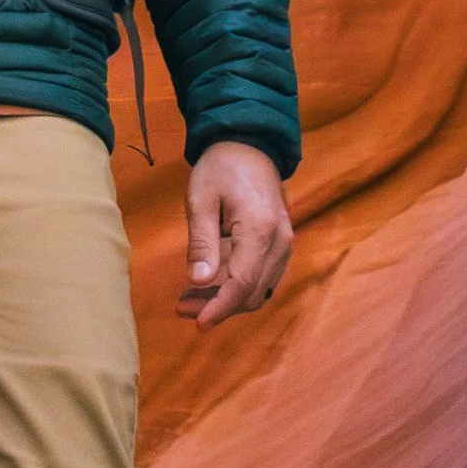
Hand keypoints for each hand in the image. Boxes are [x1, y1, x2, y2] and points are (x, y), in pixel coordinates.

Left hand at [178, 141, 292, 330]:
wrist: (249, 144)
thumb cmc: (220, 167)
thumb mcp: (201, 198)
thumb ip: (202, 241)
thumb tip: (199, 282)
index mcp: (260, 230)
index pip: (242, 284)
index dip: (220, 308)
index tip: (197, 323)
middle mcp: (280, 243)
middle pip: (252, 292)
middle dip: (219, 306)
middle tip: (182, 308)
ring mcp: (284, 244)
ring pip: (259, 288)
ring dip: (227, 299)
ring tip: (190, 299)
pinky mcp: (280, 244)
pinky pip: (262, 276)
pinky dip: (238, 286)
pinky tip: (211, 284)